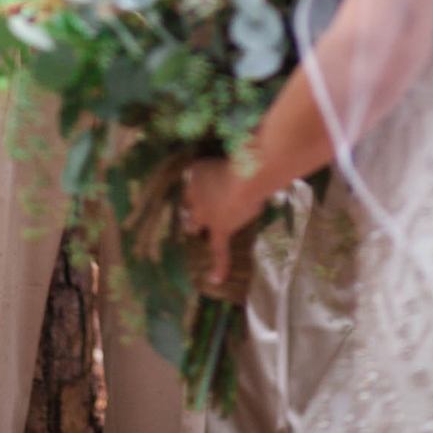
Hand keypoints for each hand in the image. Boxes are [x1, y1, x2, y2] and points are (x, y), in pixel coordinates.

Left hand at [183, 157, 257, 291]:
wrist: (245, 178)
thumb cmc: (240, 159)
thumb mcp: (231, 153)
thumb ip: (234, 158)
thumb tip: (247, 157)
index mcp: (194, 175)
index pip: (188, 185)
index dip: (192, 189)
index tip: (196, 189)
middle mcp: (195, 195)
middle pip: (186, 204)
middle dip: (187, 207)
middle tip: (190, 210)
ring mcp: (205, 214)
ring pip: (193, 224)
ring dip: (194, 226)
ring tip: (194, 230)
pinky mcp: (220, 229)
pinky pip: (219, 250)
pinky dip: (219, 264)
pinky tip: (215, 279)